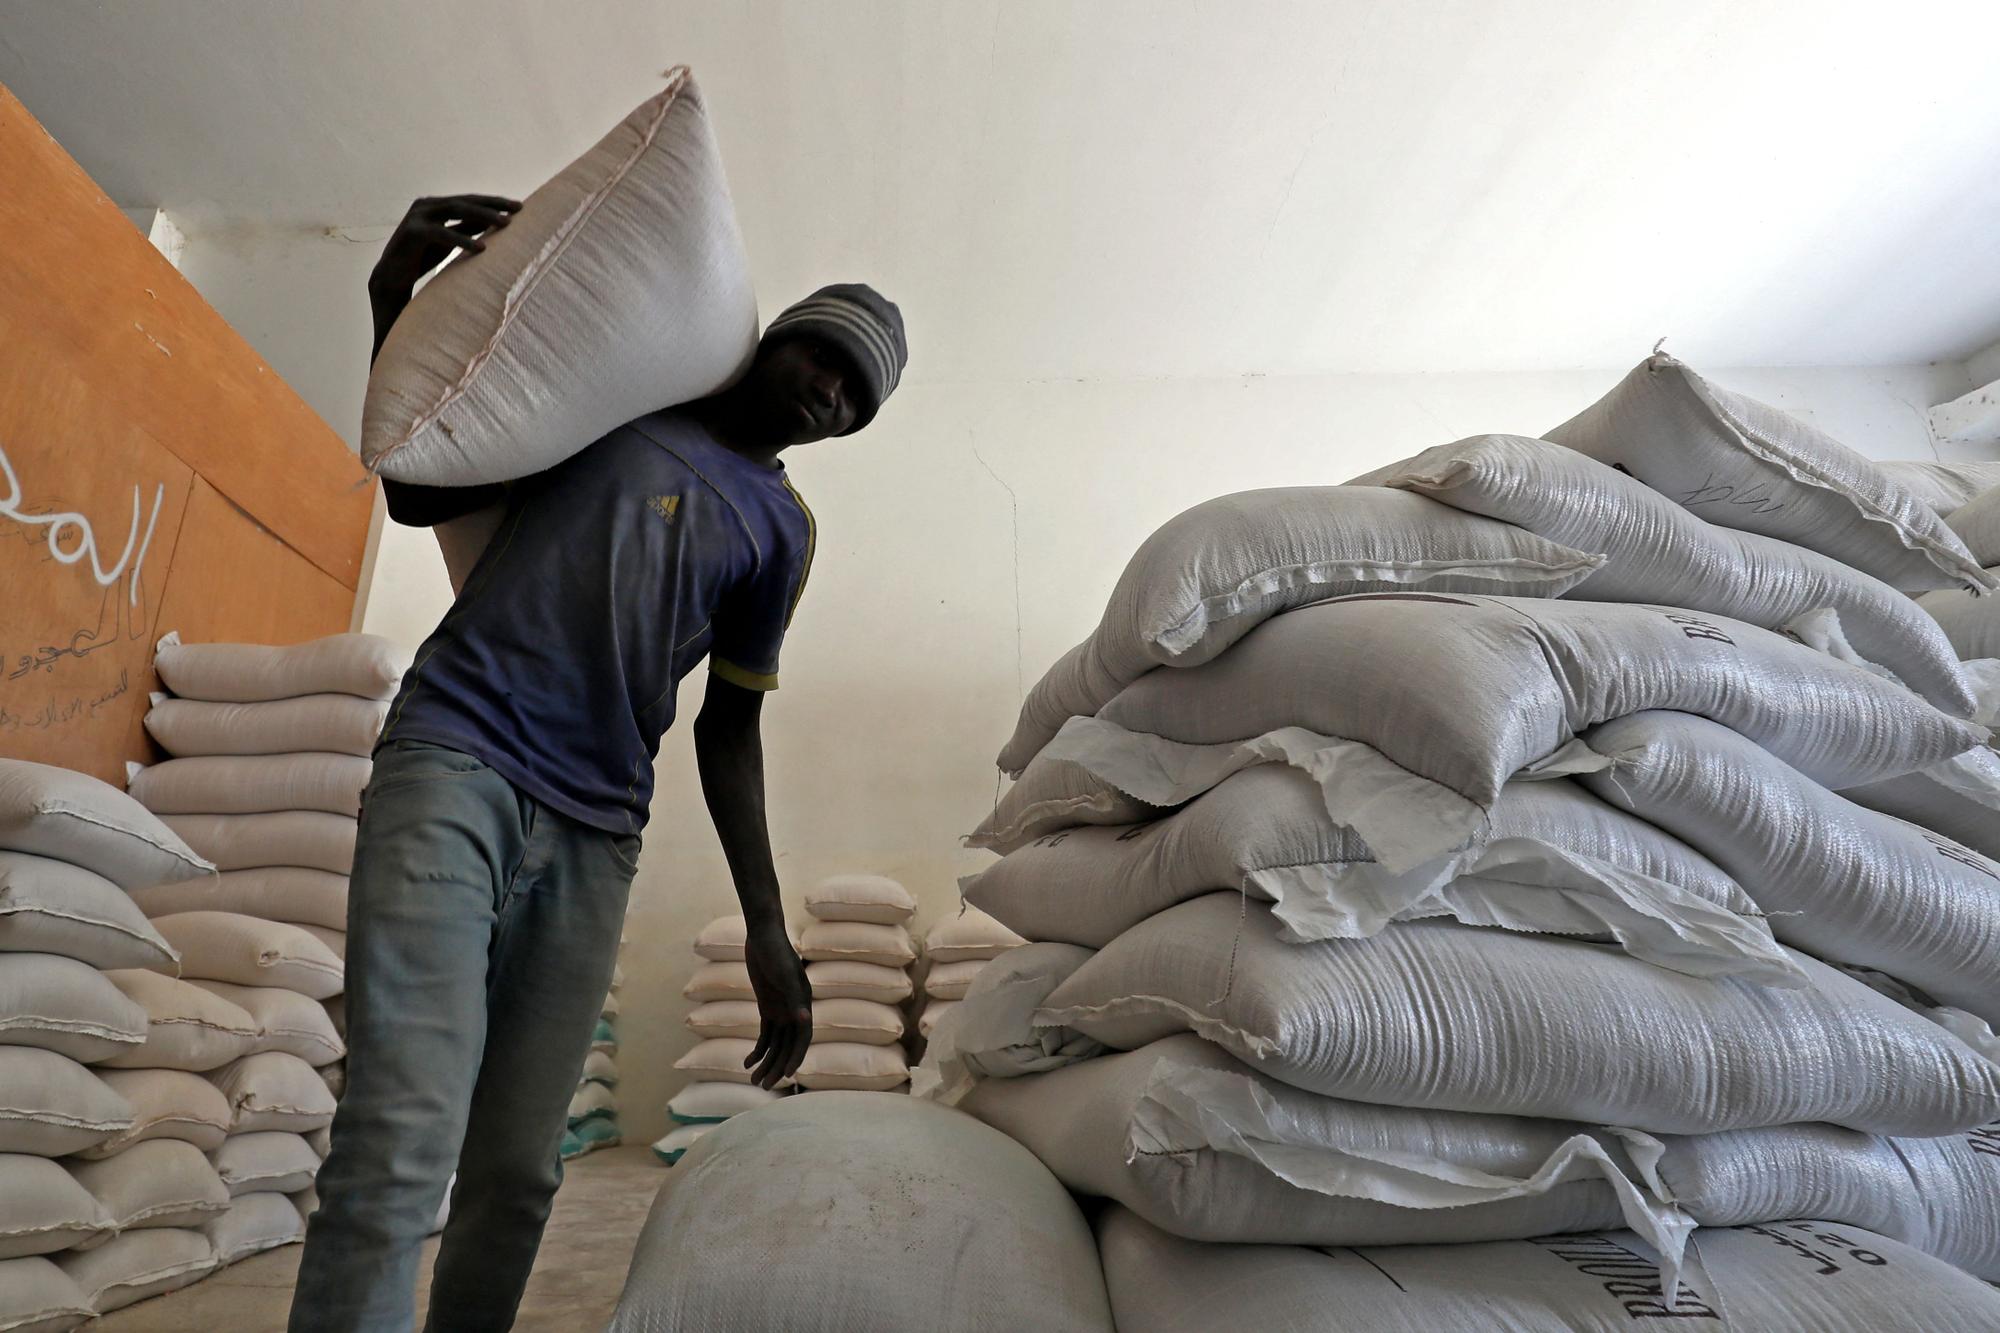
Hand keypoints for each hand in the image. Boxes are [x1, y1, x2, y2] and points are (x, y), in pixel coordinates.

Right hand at [368, 193, 522, 301]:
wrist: (392, 277)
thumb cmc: (422, 258)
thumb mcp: (450, 241)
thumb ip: (467, 228)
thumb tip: (496, 221)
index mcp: (436, 206)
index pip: (470, 200)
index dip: (494, 202)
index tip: (519, 206)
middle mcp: (426, 205)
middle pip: (465, 201)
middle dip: (492, 204)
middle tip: (518, 209)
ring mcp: (417, 216)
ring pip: (455, 210)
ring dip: (482, 216)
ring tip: (505, 223)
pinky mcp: (412, 232)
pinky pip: (442, 233)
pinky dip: (462, 240)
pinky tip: (482, 247)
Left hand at [742, 918, 811, 1089]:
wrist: (763, 934)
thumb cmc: (775, 951)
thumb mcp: (783, 974)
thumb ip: (794, 997)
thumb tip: (805, 1020)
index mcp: (803, 1002)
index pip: (802, 1037)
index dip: (795, 1056)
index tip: (786, 1075)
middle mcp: (795, 1009)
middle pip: (787, 1045)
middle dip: (776, 1066)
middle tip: (763, 1086)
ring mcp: (781, 1009)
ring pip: (775, 1043)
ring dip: (766, 1062)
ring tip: (753, 1081)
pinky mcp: (768, 1007)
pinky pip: (764, 1034)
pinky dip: (757, 1049)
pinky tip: (747, 1062)